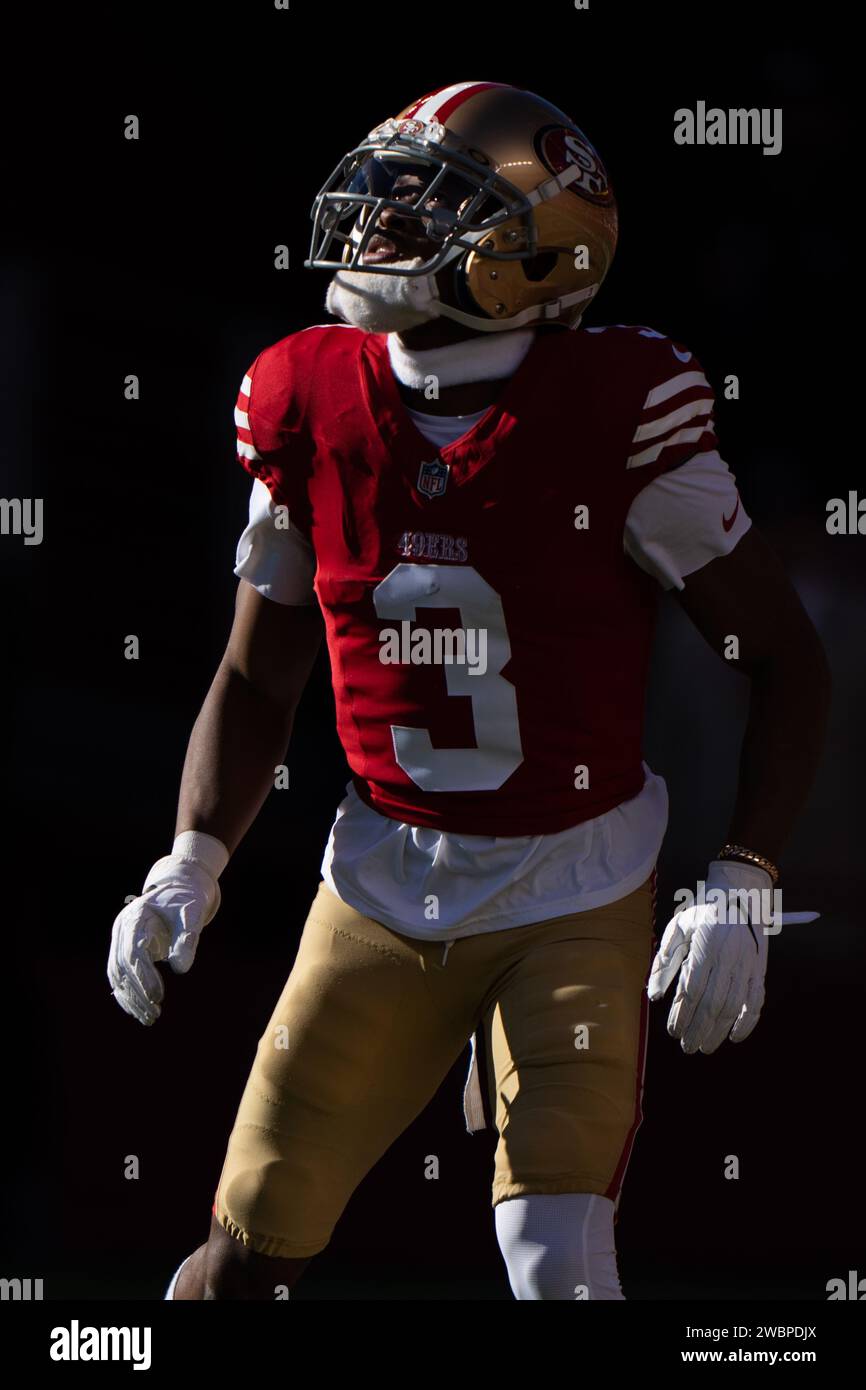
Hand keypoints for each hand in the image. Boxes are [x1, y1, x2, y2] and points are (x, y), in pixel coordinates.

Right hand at [108, 833, 226, 1025]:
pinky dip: (128, 994)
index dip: (144, 976)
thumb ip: (186, 939)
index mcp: (135, 917)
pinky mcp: (123, 949)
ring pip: (117, 974)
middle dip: (137, 992)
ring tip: (149, 1018)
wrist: (178, 887)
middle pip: (121, 966)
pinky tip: (140, 1011)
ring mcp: (119, 939)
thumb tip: (181, 969)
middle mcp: (122, 929)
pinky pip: (120, 975)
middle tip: (155, 1013)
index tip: (158, 996)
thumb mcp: (191, 914)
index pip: (133, 952)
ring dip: (130, 998)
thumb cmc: (186, 900)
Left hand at [647, 860, 813, 1054]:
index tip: (672, 1031)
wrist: (740, 897)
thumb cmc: (703, 915)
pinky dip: (747, 1023)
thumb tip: (653, 995)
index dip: (682, 1014)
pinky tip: (734, 1037)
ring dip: (718, 1031)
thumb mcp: (677, 929)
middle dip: (698, 1029)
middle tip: (686, 1047)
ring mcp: (748, 966)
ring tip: (704, 1047)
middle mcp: (729, 958)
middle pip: (713, 1004)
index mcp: (706, 946)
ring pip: (734, 1007)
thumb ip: (663, 962)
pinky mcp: (760, 971)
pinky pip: (757, 1002)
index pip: (692, 989)